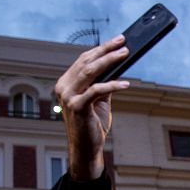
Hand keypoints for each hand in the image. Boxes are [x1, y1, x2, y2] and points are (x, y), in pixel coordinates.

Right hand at [54, 35, 130, 180]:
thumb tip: (117, 68)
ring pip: (90, 71)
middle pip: (86, 62)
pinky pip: (97, 90)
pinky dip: (112, 85)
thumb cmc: (93, 124)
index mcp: (67, 83)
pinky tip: (126, 83)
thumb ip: (103, 85)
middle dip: (106, 50)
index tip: (117, 41)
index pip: (84, 60)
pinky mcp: (77, 107)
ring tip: (125, 54)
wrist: (87, 148)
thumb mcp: (99, 101)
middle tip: (123, 43)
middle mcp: (64, 87)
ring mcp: (68, 96)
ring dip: (109, 61)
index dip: (101, 49)